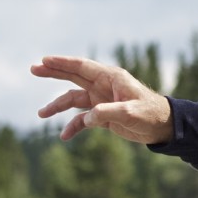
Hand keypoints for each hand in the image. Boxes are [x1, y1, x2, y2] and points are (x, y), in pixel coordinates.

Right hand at [31, 55, 172, 144]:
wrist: (163, 127)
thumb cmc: (151, 114)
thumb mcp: (130, 112)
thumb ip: (108, 113)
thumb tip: (88, 118)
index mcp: (111, 78)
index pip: (82, 67)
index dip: (62, 63)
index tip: (44, 60)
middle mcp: (103, 86)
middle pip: (73, 77)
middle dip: (53, 73)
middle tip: (33, 69)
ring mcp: (102, 100)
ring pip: (74, 99)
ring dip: (57, 106)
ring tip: (41, 114)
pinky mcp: (103, 115)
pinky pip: (83, 119)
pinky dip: (73, 126)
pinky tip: (65, 136)